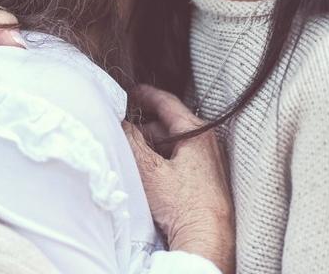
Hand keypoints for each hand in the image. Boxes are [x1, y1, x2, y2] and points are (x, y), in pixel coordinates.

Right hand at [123, 84, 234, 273]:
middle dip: (145, 128)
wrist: (207, 237)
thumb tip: (119, 124)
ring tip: (133, 157)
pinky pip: (180, 161)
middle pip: (169, 126)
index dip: (146, 95)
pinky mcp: (207, 180)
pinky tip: (150, 176)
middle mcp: (207, 143)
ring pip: (174, 145)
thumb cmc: (184, 204)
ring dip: (153, 148)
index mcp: (196, 132)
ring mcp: (209, 162)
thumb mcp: (149, 169)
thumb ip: (131, 141)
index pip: (167, 103)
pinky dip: (163, 162)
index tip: (132, 92)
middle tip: (124, 132)